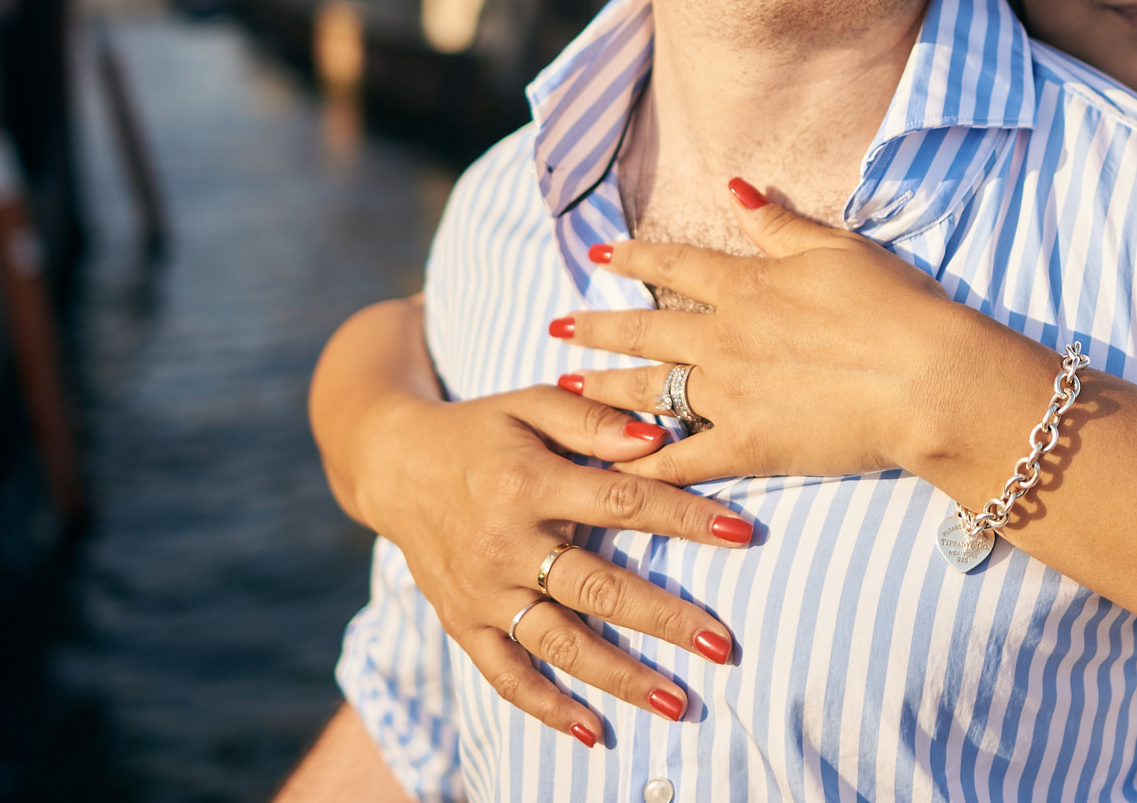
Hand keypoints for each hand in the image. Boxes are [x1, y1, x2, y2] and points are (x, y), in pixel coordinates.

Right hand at [352, 380, 753, 742]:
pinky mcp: (462, 623)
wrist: (393, 465)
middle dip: (666, 619)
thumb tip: (659, 439)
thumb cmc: (480, 429)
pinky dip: (546, 708)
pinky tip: (593, 731)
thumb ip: (593, 422)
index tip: (744, 534)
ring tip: (677, 701)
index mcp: (529, 484)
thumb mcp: (531, 404)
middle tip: (723, 644)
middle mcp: (506, 545)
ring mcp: (483, 592)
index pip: (624, 503)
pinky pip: (506, 674)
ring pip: (559, 642)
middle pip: (599, 588)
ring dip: (620, 676)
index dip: (686, 519)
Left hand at [552, 179, 1055, 492]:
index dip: (634, 258)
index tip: (599, 255)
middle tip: (555, 327)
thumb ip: (779, 223)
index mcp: (749, 285)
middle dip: (596, 327)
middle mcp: (726, 336)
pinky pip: (680, 460)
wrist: (927, 378)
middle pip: (645, 329)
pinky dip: (643, 467)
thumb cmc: (896, 308)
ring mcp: (729, 393)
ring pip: (646, 390)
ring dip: (602, 389)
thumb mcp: (839, 249)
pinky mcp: (746, 445)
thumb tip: (735, 187)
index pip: (675, 265)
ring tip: (566, 390)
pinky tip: (610, 472)